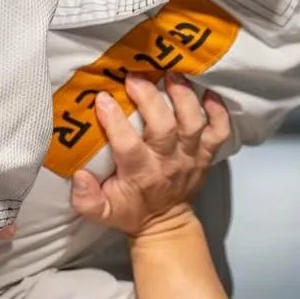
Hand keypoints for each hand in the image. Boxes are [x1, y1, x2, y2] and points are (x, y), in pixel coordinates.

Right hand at [69, 74, 231, 238]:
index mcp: (140, 174)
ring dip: (184, 96)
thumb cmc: (130, 211)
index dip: (115, 120)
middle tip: (134, 78)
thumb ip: (86, 199)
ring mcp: (190, 156)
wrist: (165, 224)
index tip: (102, 98)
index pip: (128, 145)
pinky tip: (208, 92)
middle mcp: (168, 162)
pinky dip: (219, 111)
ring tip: (171, 74)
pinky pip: (220, 131)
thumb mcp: (101, 212)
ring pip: (193, 123)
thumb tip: (79, 176)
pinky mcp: (205, 154)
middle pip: (165, 127)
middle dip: (150, 98)